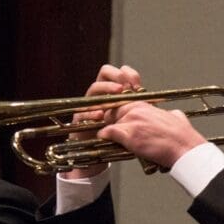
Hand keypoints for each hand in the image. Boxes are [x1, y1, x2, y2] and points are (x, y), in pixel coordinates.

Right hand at [62, 64, 143, 179]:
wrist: (99, 151)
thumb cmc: (116, 133)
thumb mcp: (129, 117)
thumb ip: (135, 105)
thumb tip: (143, 91)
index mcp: (112, 90)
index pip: (119, 72)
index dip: (127, 73)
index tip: (137, 83)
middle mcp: (100, 93)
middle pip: (105, 72)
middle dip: (116, 75)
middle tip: (126, 84)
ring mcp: (89, 104)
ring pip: (94, 88)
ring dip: (106, 88)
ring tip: (118, 92)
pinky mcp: (80, 119)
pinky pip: (83, 112)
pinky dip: (92, 112)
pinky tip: (100, 115)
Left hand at [98, 102, 206, 170]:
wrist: (184, 148)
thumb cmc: (182, 136)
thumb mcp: (176, 116)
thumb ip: (168, 114)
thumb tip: (170, 115)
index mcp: (145, 105)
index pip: (122, 105)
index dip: (118, 113)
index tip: (116, 119)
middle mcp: (136, 111)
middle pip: (113, 112)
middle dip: (111, 121)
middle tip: (112, 129)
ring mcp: (132, 122)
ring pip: (110, 122)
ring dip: (109, 130)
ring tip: (109, 138)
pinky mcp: (129, 136)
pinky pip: (108, 132)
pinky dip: (104, 136)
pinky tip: (104, 139)